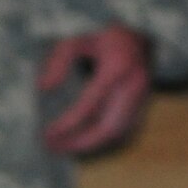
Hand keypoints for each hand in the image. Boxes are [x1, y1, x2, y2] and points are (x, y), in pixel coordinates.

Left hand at [39, 23, 150, 154]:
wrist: (143, 40)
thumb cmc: (106, 40)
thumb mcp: (80, 40)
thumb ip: (60, 59)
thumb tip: (44, 86)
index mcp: (117, 67)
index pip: (90, 105)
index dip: (68, 123)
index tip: (48, 133)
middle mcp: (133, 87)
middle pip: (106, 128)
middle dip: (79, 143)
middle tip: (54, 147)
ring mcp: (141, 100)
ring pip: (114, 135)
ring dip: (89, 145)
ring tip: (63, 147)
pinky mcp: (143, 109)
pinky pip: (120, 133)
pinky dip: (99, 141)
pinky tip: (79, 142)